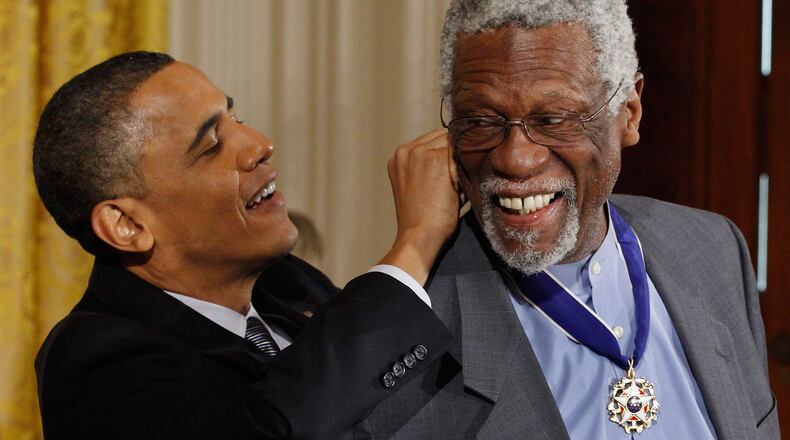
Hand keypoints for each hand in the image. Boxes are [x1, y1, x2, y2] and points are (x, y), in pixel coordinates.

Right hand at [379, 129, 459, 284]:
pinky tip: (460, 189)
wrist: (419, 236)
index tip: (452, 172)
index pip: (432, 140)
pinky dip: (466, 171)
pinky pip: (462, 155)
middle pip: (443, 138)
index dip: (447, 155)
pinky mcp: (437, 159)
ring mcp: (420, 152)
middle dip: (454, 155)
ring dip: (460, 162)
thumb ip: (427, 166)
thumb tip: (456, 154)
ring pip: (455, 145)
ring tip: (457, 187)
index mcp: (398, 156)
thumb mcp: (414, 186)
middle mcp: (406, 150)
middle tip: (456, 181)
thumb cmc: (421, 218)